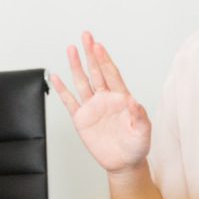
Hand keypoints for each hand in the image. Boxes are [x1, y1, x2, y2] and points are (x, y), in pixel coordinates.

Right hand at [51, 32, 151, 174]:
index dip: (104, 60)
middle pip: (96, 71)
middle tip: (86, 36)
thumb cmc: (136, 146)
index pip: (111, 74)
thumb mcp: (143, 132)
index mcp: (121, 98)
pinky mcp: (81, 119)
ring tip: (71, 49)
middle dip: (91, 53)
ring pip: (82, 82)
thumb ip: (139, 116)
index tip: (98, 46)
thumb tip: (134, 101)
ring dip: (76, 65)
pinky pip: (69, 101)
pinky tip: (55, 77)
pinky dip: (62, 90)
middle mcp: (105, 99)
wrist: (123, 163)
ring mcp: (92, 107)